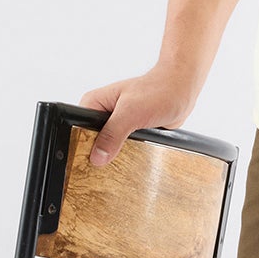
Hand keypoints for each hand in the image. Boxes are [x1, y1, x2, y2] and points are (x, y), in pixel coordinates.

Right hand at [78, 63, 198, 166]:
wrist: (181, 90)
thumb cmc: (158, 91)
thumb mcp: (131, 113)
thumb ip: (113, 135)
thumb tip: (97, 157)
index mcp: (93, 103)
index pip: (77, 130)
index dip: (82, 148)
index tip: (87, 165)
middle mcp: (101, 114)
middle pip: (90, 142)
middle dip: (98, 155)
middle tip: (107, 168)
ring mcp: (115, 124)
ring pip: (107, 148)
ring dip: (115, 157)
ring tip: (121, 164)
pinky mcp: (129, 131)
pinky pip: (121, 149)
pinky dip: (126, 156)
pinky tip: (131, 162)